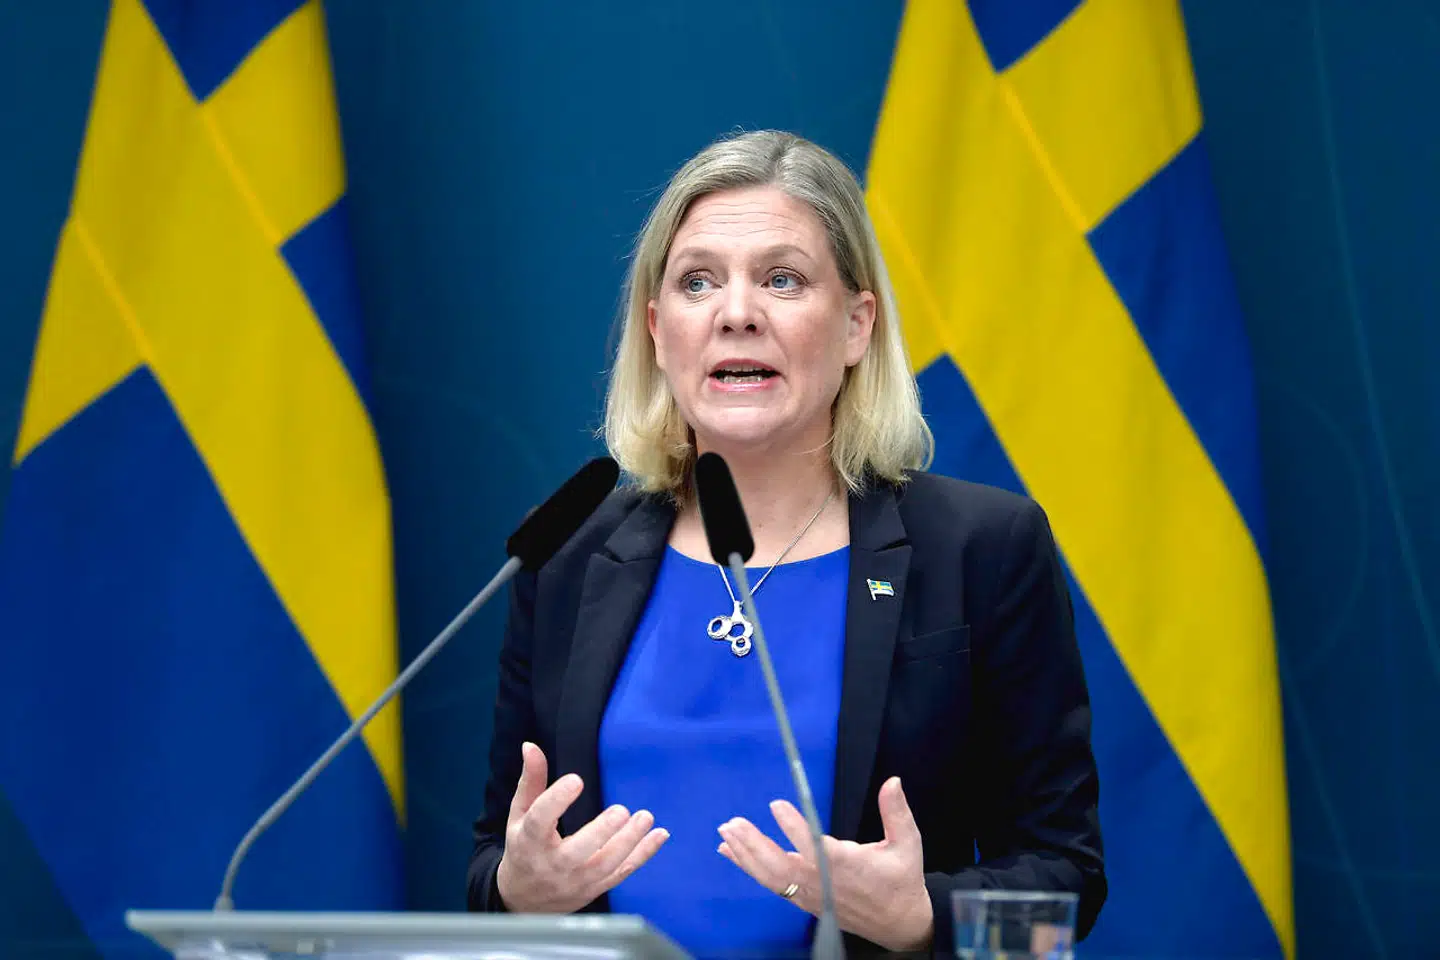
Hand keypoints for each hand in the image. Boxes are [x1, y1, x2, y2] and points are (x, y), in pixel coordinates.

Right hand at [495, 742, 668, 912]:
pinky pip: (621, 872)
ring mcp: (575, 880)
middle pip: (577, 852)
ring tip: (645, 816)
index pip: (540, 821)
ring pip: (604, 865)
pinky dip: (643, 855)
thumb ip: (531, 781)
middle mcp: (552, 864)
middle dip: (601, 832)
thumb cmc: (524, 848)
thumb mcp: (520, 815)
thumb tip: (530, 746)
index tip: (577, 780)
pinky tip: (660, 834)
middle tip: (621, 810)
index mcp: (529, 841)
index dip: (557, 800)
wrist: (524, 899)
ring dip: (628, 842)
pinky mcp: (594, 887)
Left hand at [717, 777, 932, 952]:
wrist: (898, 923)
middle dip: (755, 845)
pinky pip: (772, 885)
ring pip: (772, 877)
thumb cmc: (901, 879)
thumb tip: (893, 781)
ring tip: (725, 833)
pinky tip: (731, 852)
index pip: (815, 847)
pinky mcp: (805, 901)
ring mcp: (812, 894)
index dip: (794, 827)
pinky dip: (750, 868)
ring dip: (746, 855)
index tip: (776, 805)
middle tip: (734, 823)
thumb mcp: (907, 843)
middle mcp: (824, 882)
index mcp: (848, 866)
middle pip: (782, 866)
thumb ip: (897, 812)